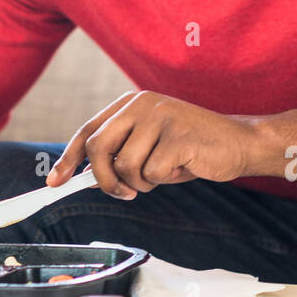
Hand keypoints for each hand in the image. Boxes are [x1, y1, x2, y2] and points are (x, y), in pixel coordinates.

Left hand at [46, 90, 258, 198]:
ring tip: (163, 174)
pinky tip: (182, 168)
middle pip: (98, 146)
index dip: (69, 158)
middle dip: (104, 179)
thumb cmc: (191, 149)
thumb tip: (82, 176)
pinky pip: (152, 173)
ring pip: (125, 165)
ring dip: (141, 183)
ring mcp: (159, 117)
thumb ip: (119, 154)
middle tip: (123, 193)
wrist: (240, 142)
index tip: (55, 183)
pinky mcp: (177, 135)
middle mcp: (140, 104)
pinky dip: (164, 181)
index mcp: (130, 103)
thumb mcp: (149, 146)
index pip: (87, 130)